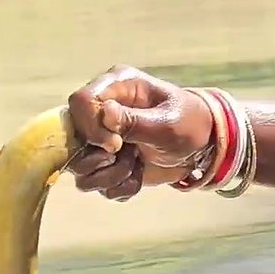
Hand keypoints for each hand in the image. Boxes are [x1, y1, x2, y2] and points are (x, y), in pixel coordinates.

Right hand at [65, 65, 214, 199]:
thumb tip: (105, 113)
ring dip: (110, 175)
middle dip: (101, 158)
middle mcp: (101, 111)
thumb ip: (135, 121)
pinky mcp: (104, 162)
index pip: (80, 101)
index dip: (91, 127)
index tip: (116, 145)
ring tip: (136, 165)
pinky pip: (95, 183)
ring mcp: (100, 138)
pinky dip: (119, 186)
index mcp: (117, 87)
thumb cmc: (189, 124)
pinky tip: (138, 175)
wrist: (203, 149)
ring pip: (80, 168)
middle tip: (130, 155)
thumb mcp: (168, 123)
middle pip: (71, 138)